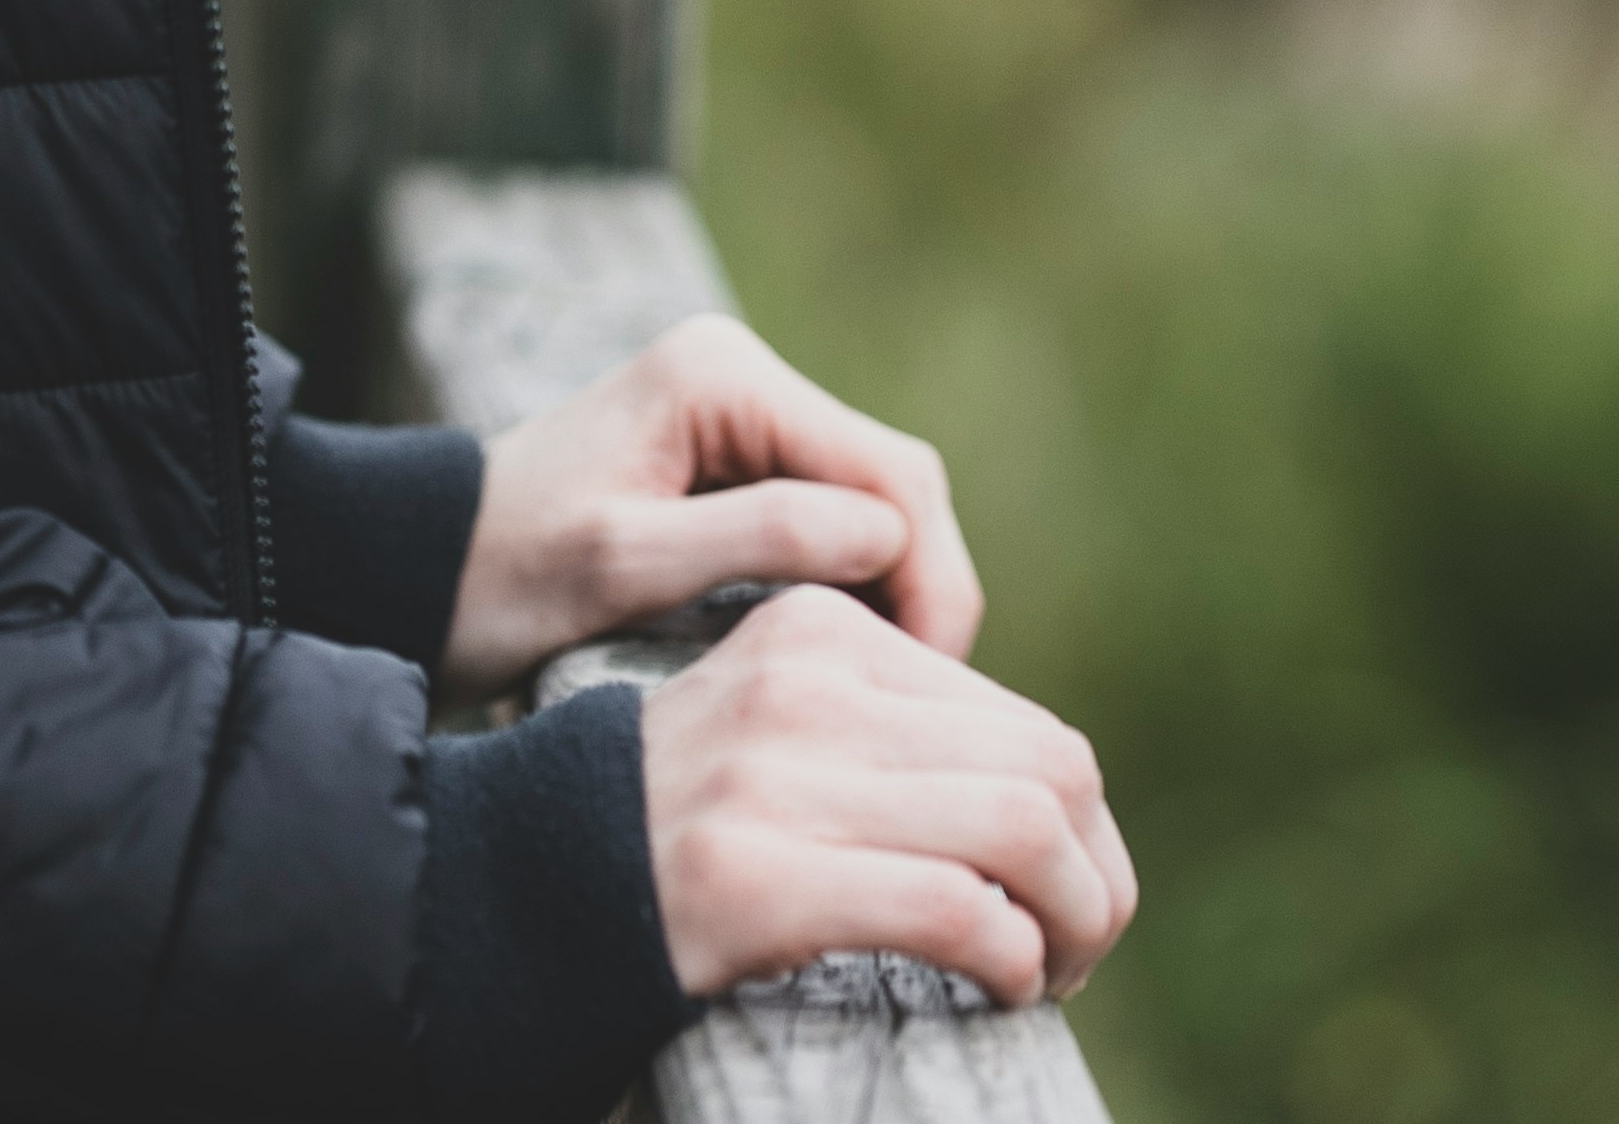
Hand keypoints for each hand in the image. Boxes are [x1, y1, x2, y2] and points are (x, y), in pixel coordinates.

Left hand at [444, 314, 982, 690]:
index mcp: (726, 378)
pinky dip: (852, 593)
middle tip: (922, 707)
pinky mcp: (728, 467)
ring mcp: (738, 421)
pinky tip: (847, 667)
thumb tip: (889, 538)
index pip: (893, 475)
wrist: (410, 571)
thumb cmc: (496, 577)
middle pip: (896, 487)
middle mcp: (744, 379)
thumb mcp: (621, 565)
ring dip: (892, 598)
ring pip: (872, 510)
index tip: (929, 689)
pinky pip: (828, 525)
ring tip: (891, 699)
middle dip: (923, 592)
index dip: (932, 580)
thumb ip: (759, 538)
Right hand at [634, 583, 1134, 1007]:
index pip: (1024, 723)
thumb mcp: (780, 721)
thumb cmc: (678, 819)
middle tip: (1081, 946)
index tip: (1066, 896)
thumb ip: (894, 730)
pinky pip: (954, 908)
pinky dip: (1010, 958)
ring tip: (1054, 973)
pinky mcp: (757, 875)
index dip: (1080, 827)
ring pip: (1022, 830)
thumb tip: (1057, 799)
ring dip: (1074, 921)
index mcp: (822, 630)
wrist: (523, 873)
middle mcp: (807, 685)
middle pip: (1047, 769)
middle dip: (1096, 877)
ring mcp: (779, 777)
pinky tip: (1000, 988)